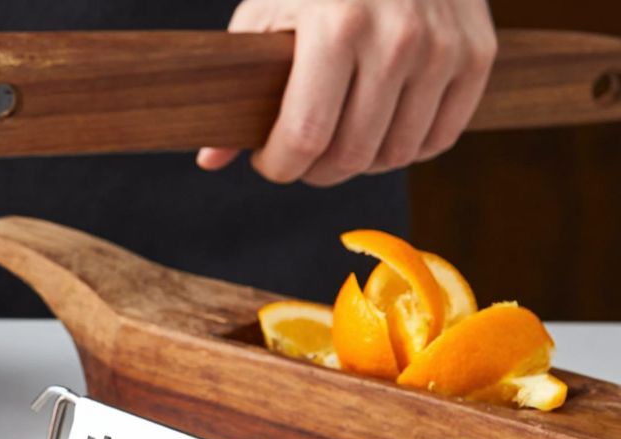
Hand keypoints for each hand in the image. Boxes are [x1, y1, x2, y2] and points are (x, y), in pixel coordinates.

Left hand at [198, 0, 496, 186]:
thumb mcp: (267, 15)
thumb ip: (239, 87)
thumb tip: (210, 159)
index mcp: (337, 27)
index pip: (305, 136)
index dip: (279, 166)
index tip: (268, 161)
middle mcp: (397, 38)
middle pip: (351, 155)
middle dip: (315, 171)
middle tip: (301, 157)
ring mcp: (444, 47)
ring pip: (396, 155)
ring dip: (360, 164)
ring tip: (338, 143)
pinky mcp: (478, 54)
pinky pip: (440, 138)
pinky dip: (407, 149)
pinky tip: (380, 131)